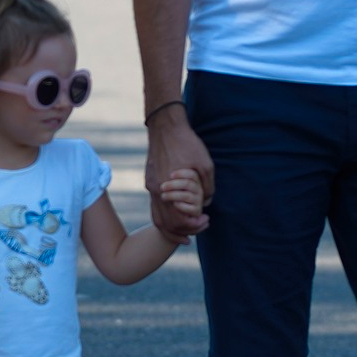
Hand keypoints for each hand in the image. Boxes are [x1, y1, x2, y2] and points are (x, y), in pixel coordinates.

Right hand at [146, 107, 211, 242]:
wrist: (165, 126)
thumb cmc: (186, 143)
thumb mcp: (205, 164)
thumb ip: (207, 187)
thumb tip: (206, 203)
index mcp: (167, 188)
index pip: (177, 220)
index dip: (192, 226)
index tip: (205, 222)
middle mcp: (155, 190)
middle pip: (166, 223)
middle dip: (184, 229)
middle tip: (201, 226)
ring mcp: (150, 186)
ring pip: (157, 217)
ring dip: (172, 227)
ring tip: (187, 230)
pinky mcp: (149, 180)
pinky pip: (155, 206)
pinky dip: (165, 216)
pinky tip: (176, 214)